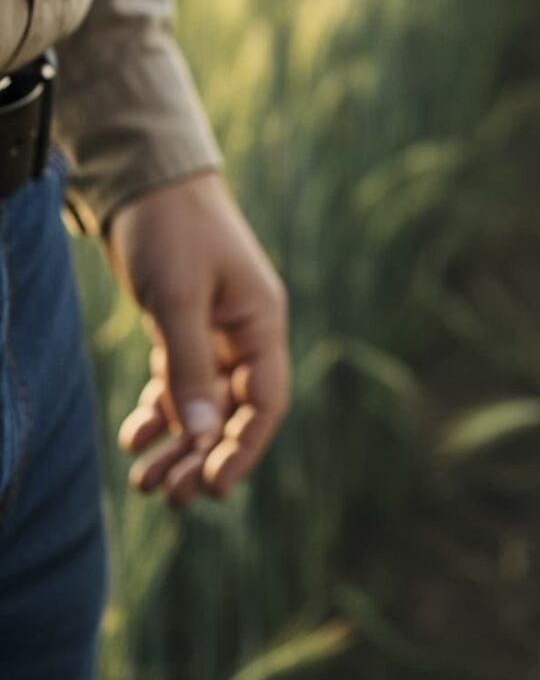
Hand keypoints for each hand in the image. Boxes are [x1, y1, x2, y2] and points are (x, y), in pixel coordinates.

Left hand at [107, 171, 290, 506]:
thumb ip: (189, 367)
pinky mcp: (181, 328)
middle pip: (230, 413)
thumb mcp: (179, 299)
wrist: (145, 182)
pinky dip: (157, 414)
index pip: (265, 402)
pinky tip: (134, 438)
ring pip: (199, 405)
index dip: (243, 449)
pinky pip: (175, 385)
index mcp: (261, 324)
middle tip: (168, 497)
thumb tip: (199, 436)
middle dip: (201, 458)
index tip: (212, 486)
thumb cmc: (172, 231)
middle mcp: (242, 335)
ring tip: (144, 483)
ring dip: (175, 445)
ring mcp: (212, 333)